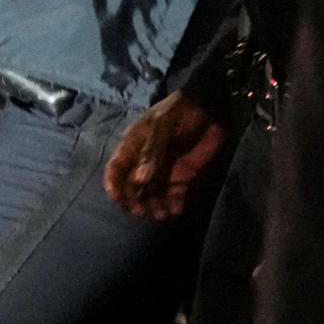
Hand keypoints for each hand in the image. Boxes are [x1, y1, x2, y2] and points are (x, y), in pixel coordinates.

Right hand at [103, 90, 226, 220]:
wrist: (210, 108)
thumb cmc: (179, 111)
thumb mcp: (162, 127)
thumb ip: (152, 153)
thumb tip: (140, 180)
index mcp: (133, 148)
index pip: (116, 170)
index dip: (114, 185)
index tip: (118, 199)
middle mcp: (144, 163)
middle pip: (132, 188)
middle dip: (135, 202)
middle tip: (143, 211)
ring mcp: (163, 172)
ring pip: (153, 196)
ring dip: (154, 207)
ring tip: (162, 215)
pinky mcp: (183, 178)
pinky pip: (175, 196)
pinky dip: (174, 206)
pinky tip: (176, 210)